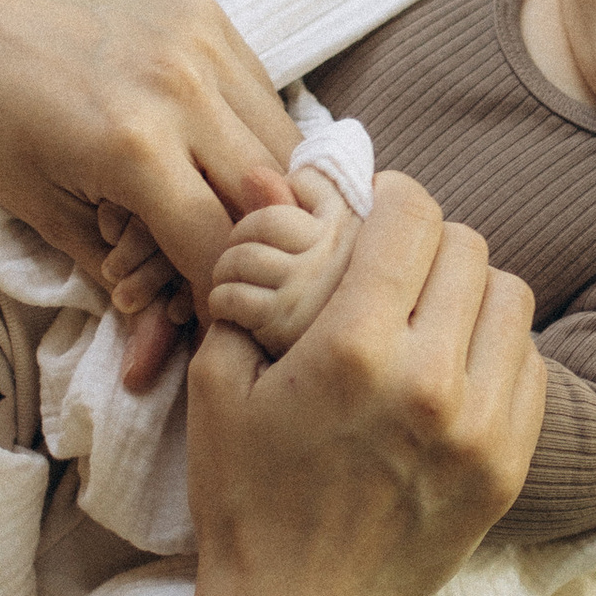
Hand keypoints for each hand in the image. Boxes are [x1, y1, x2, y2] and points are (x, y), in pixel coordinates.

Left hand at [0, 0, 299, 309]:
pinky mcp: (206, 11)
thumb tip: (164, 353)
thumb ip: (124, 278)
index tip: (218, 319)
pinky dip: (252, 133)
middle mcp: (181, 86)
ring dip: (267, 188)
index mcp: (134, 146)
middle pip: (268, 193)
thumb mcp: (50, 220)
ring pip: (281, 140)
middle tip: (236, 271)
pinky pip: (260, 90)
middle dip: (255, 243)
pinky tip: (217, 153)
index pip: (219, 242)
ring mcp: (199, 40)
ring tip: (232, 214)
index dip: (222, 293)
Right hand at [182, 174, 543, 595]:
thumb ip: (251, 286)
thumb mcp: (218, 384)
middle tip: (396, 261)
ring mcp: (481, 428)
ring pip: (510, 300)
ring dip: (470, 291)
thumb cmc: (246, 498)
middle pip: (467, 249)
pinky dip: (495, 348)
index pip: (412, 219)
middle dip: (427, 242)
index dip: (393, 196)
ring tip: (429, 311)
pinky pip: (530, 364)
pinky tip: (453, 365)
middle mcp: (431, 382)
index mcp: (355, 351)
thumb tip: (282, 201)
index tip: (377, 204)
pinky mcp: (509, 465)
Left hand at [203, 173, 361, 358]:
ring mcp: (320, 288)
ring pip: (245, 254)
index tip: (292, 231)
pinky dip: (224, 306)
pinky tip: (241, 321)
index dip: (291, 200)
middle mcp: (353, 256)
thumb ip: (301, 208)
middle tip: (257, 266)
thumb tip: (256, 174)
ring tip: (246, 294)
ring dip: (231, 275)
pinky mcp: (286, 321)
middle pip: (271, 216)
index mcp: (371, 232)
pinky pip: (232, 294)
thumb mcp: (331, 256)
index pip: (313, 180)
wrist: (331, 421)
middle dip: (249, 239)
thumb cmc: (332, 337)